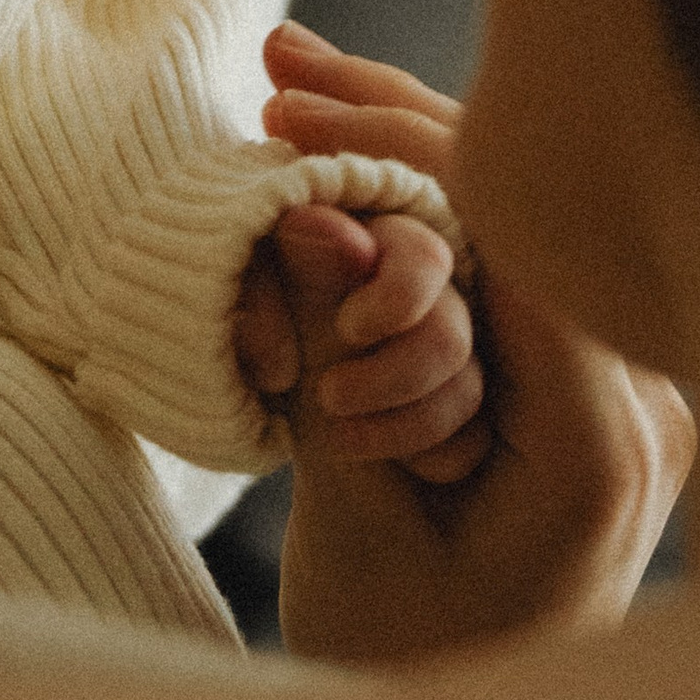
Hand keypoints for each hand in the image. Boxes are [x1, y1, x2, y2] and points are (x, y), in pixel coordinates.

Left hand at [237, 201, 488, 483]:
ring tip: (341, 437)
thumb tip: (333, 237)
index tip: (349, 329)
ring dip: (405, 427)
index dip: (398, 296)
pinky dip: (434, 460)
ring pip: (466, 390)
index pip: (422, 257)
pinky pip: (474, 440)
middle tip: (330, 397)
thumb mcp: (242, 291)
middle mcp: (420, 294)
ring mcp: (437, 352)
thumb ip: (289, 265)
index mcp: (373, 243)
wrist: (226, 392)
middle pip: (450, 334)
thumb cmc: (234, 323)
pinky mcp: (447, 406)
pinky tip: (389, 462)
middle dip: (393, 378)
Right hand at [255, 21, 693, 663]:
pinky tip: (341, 145)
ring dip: (405, 144)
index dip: (406, 156)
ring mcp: (626, 383)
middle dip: (397, 122)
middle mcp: (644, 396)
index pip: (522, 234)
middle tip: (274, 71)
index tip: (288, 123)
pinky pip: (513, 258)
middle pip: (533, 201)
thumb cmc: (414, 678)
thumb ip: (341, 365)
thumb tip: (316, 213)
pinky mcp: (589, 380)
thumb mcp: (355, 522)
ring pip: (524, 214)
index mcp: (607, 441)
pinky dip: (427, 202)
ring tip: (288, 79)